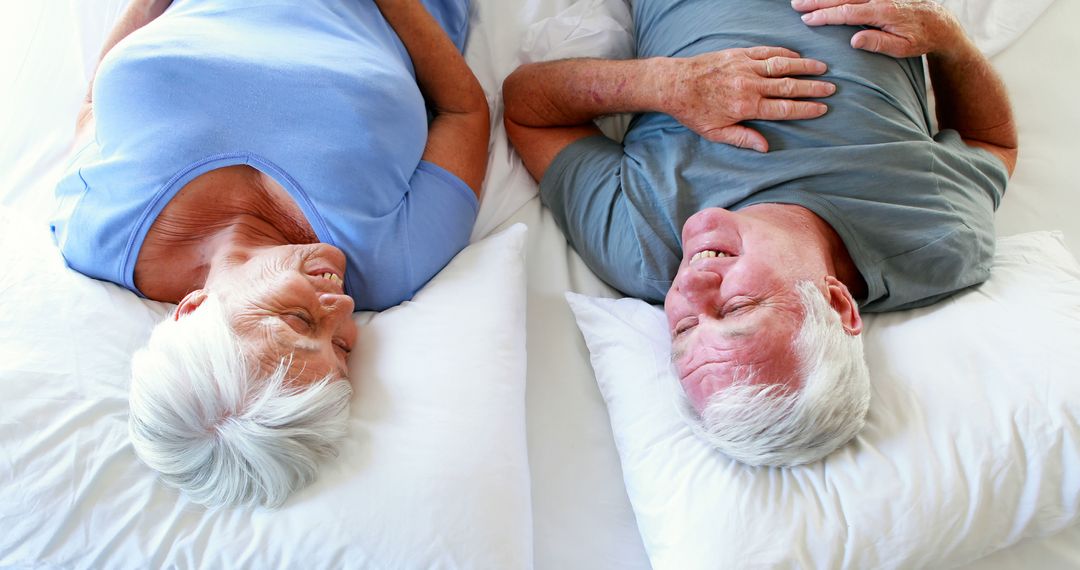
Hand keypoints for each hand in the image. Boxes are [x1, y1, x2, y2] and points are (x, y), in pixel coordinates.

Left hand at [663, 47, 834, 151]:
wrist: (674, 84)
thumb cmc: (693, 112)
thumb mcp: (716, 133)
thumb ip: (742, 138)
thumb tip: (765, 148)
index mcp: (746, 106)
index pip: (784, 108)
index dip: (806, 109)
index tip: (822, 108)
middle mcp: (749, 84)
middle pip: (789, 86)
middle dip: (813, 88)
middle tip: (831, 88)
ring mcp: (745, 67)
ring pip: (782, 65)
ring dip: (804, 66)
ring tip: (822, 68)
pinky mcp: (738, 54)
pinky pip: (766, 52)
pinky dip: (783, 53)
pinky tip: (796, 56)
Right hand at [792, 0, 965, 58]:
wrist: (940, 24)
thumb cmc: (920, 38)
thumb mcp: (902, 48)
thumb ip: (878, 43)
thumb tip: (853, 40)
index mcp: (882, 12)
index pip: (847, 12)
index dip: (825, 15)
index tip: (807, 18)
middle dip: (817, 1)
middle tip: (796, 4)